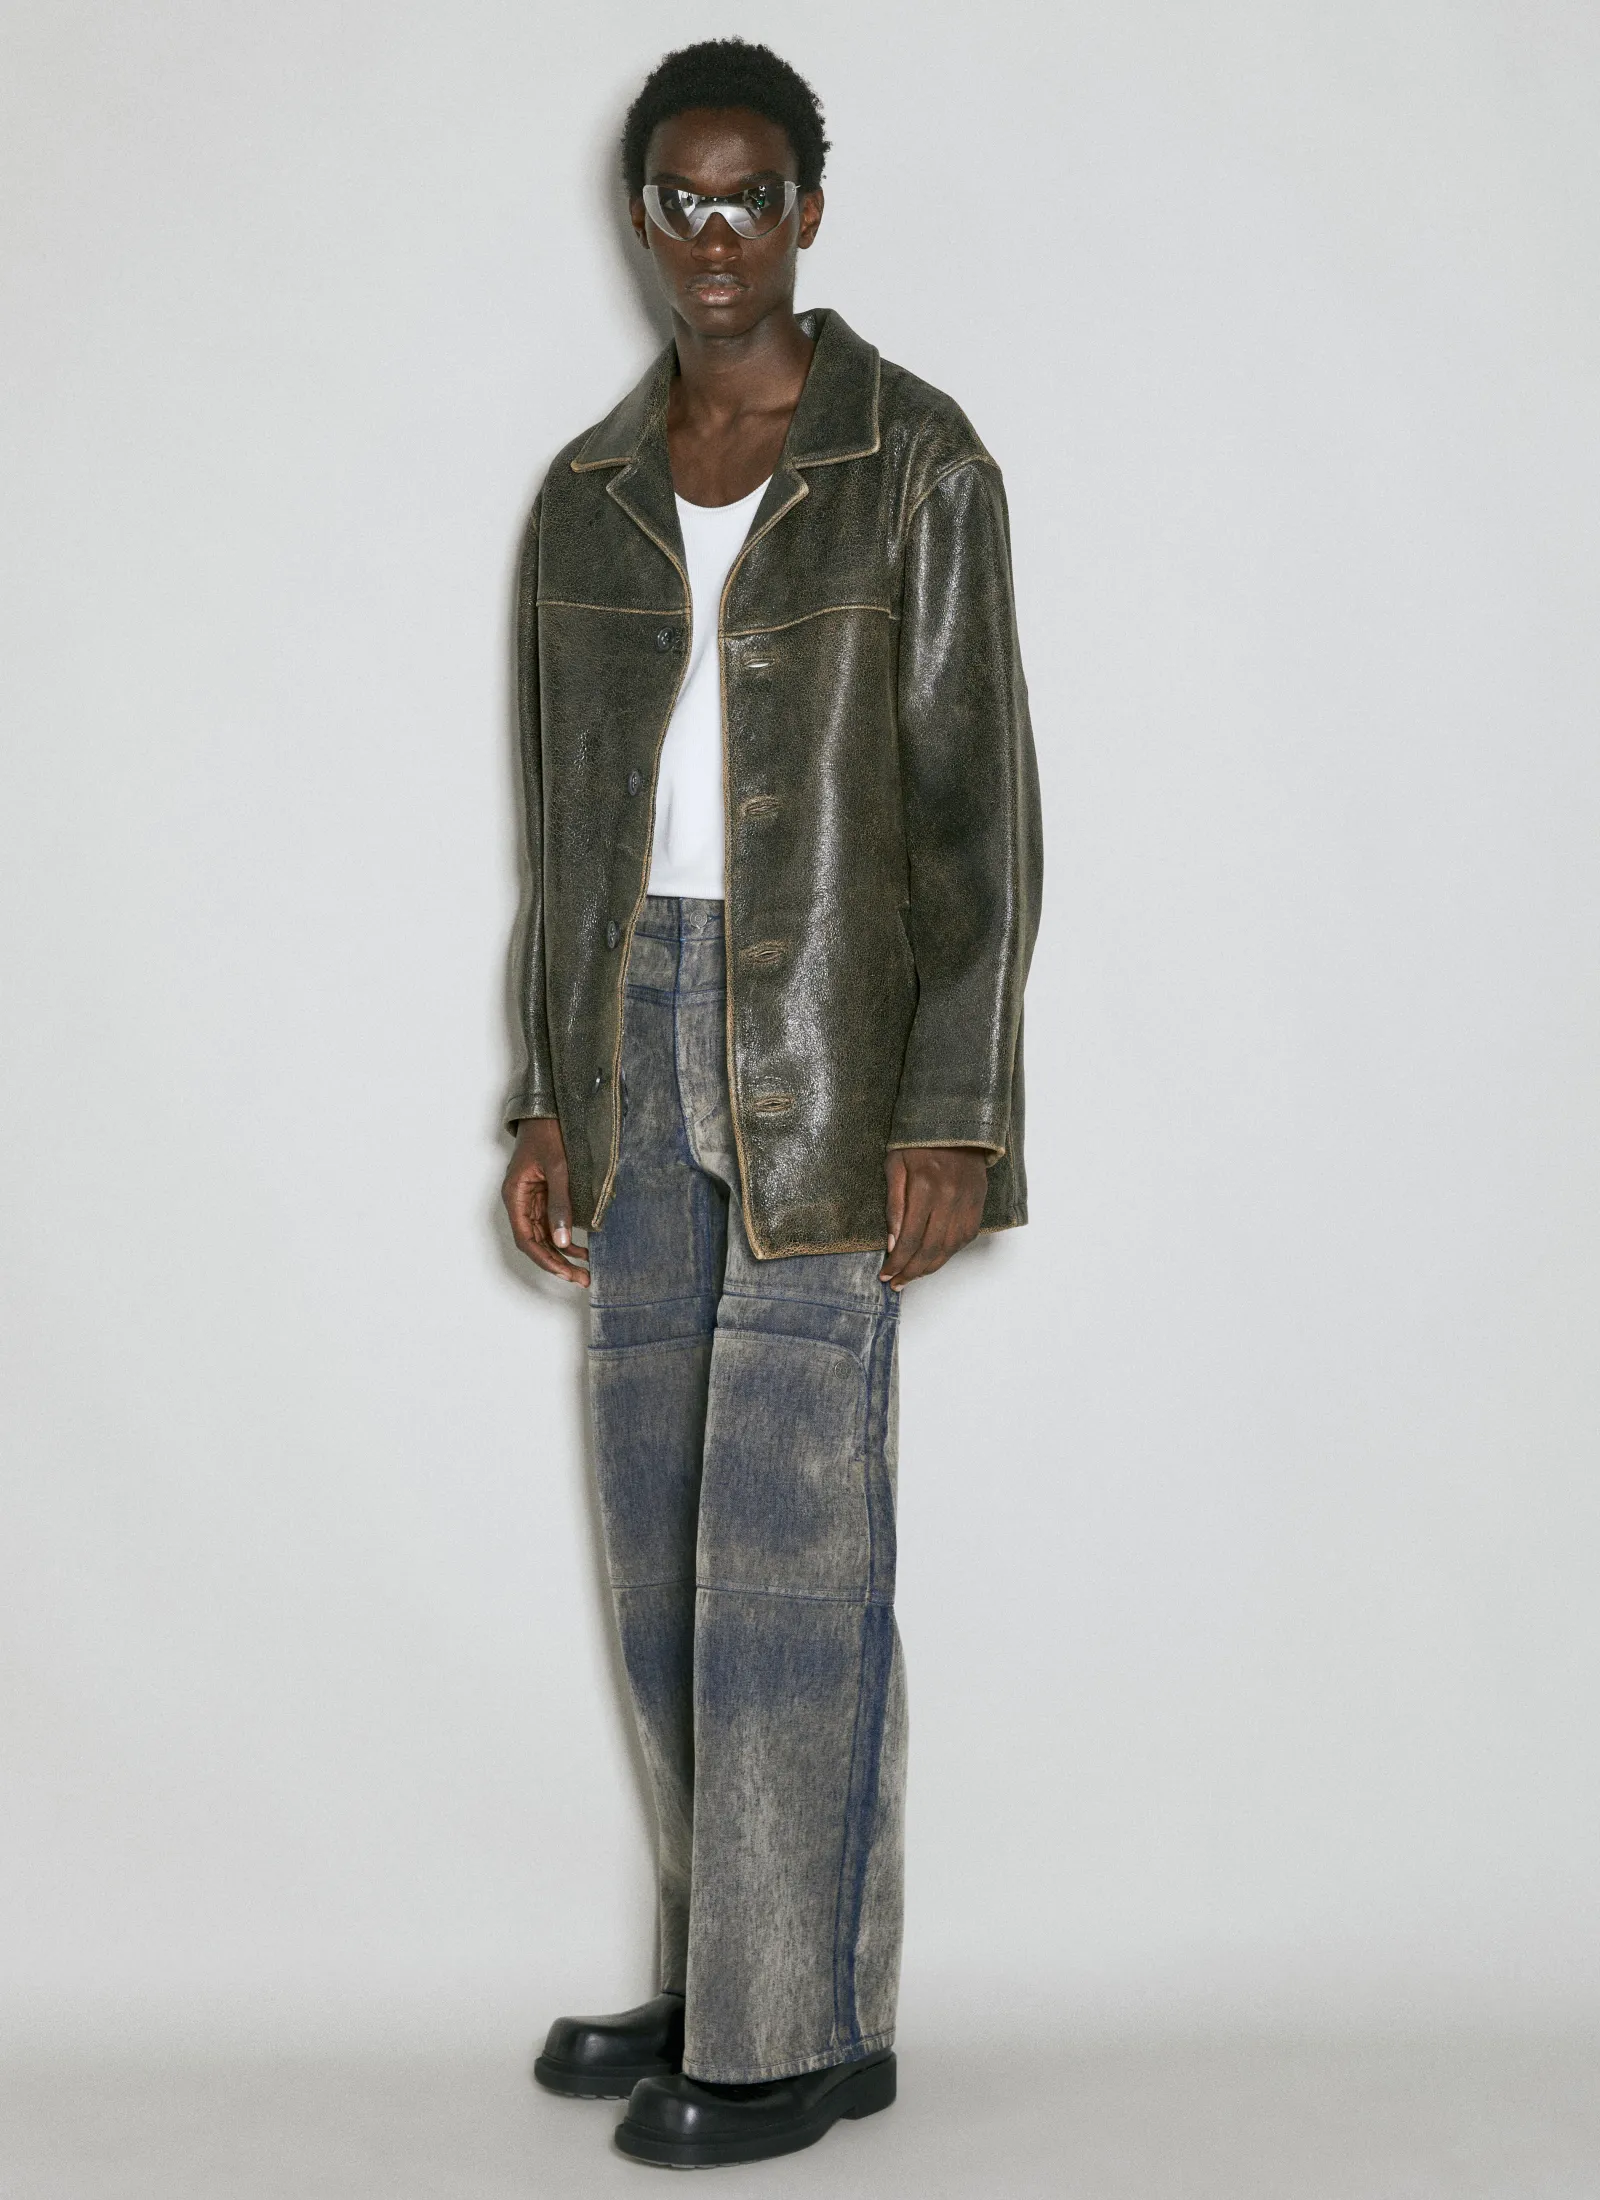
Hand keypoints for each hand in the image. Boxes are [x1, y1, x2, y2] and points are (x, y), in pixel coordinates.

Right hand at [502, 1117, 589, 1284]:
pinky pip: (552, 1223)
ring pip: (544, 1236)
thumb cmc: (549, 1133)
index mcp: (515, 1196)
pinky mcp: (544, 1195)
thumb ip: (560, 1204)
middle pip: (536, 1242)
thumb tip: (562, 1240)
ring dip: (563, 1254)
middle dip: (557, 1262)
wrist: (549, 1110)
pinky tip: (582, 1249)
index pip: (527, 1238)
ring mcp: (532, 1199)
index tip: (565, 1272)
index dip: (545, 1259)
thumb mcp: (559, 1169)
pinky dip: (566, 1237)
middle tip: (581, 1278)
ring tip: (585, 1270)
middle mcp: (521, 1201)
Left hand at [880, 1147, 988, 1288]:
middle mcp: (949, 1198)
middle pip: (930, 1248)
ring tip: (913, 1277)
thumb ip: (893, 1204)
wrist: (956, 1127)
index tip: (885, 1274)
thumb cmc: (918, 1144)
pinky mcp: (978, 1204)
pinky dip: (949, 1253)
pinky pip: (965, 1238)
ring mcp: (967, 1202)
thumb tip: (893, 1242)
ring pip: (949, 1248)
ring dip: (930, 1267)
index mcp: (924, 1187)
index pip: (909, 1237)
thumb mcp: (895, 1165)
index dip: (897, 1261)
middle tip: (897, 1283)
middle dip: (911, 1271)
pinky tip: (935, 1259)